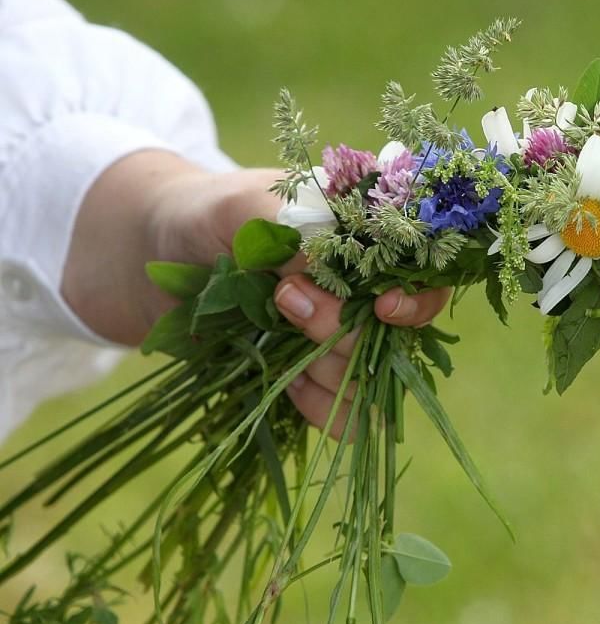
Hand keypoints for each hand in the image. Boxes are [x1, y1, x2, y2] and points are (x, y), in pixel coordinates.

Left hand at [64, 150, 449, 434]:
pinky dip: (321, 409)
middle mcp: (366, 291)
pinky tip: (285, 386)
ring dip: (328, 369)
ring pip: (373, 380)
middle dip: (344, 329)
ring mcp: (341, 337)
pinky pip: (345, 416)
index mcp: (367, 238)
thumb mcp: (240, 207)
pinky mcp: (314, 376)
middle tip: (285, 301)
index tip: (382, 308)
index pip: (426, 274)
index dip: (416, 298)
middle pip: (399, 335)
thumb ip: (291, 231)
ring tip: (271, 332)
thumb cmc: (201, 214)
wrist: (148, 257)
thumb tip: (328, 274)